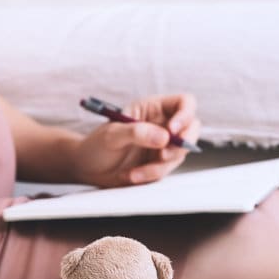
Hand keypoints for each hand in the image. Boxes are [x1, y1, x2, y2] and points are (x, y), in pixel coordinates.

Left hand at [71, 94, 200, 186]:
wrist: (86, 169)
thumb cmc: (96, 145)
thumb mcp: (111, 135)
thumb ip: (137, 132)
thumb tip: (164, 137)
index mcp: (153, 108)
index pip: (184, 103)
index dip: (185, 115)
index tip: (173, 130)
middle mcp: (162, 125)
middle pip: (192, 129)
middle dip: (181, 144)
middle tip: (163, 155)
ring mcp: (163, 146)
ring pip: (179, 154)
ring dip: (160, 166)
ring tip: (134, 172)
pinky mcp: (159, 164)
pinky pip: (166, 170)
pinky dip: (151, 175)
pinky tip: (131, 176)